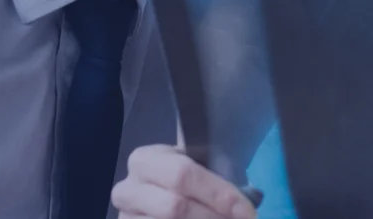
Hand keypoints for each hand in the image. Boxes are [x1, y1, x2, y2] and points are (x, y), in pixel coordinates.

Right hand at [112, 144, 257, 218]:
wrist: (164, 190)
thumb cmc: (191, 178)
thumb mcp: (199, 166)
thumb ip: (217, 173)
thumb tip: (248, 199)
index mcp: (145, 160)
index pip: (183, 175)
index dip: (219, 195)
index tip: (247, 210)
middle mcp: (127, 190)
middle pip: (175, 207)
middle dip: (213, 217)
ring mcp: (125, 217)